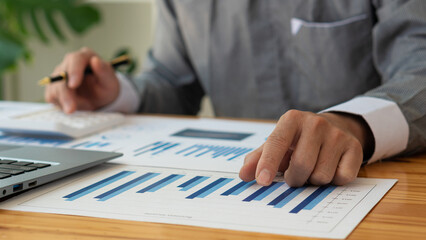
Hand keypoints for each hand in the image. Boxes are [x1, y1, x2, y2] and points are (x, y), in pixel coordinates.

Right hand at [44, 47, 119, 113]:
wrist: (100, 96)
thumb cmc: (106, 86)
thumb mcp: (110, 80)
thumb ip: (104, 71)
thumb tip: (95, 60)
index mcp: (84, 56)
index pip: (75, 59)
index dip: (73, 71)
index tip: (73, 85)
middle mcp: (69, 62)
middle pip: (61, 75)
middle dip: (65, 94)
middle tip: (71, 108)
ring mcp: (59, 74)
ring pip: (54, 87)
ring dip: (63, 101)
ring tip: (73, 110)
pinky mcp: (54, 86)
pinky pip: (51, 96)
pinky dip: (60, 104)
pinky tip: (70, 106)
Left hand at [239, 110, 372, 186]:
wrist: (334, 127)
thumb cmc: (298, 140)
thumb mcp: (277, 145)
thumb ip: (258, 158)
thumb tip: (244, 175)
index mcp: (292, 120)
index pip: (277, 143)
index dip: (268, 163)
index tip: (262, 180)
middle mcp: (315, 123)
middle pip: (301, 165)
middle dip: (295, 179)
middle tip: (295, 176)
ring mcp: (337, 135)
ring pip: (321, 175)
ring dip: (313, 181)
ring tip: (313, 169)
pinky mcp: (354, 148)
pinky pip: (341, 178)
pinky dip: (333, 181)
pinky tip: (330, 168)